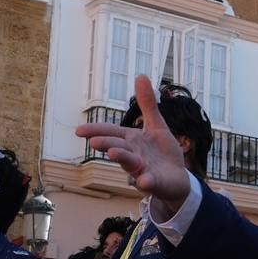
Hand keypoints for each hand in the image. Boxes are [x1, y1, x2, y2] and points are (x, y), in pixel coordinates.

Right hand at [76, 75, 191, 212]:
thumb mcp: (156, 125)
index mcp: (131, 140)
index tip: (79, 130)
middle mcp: (133, 155)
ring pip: (130, 163)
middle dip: (106, 144)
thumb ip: (147, 104)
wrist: (178, 178)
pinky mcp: (155, 183)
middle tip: (94, 141)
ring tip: (112, 154)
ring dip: (121, 158)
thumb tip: (140, 75)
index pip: (111, 133)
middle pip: (118, 147)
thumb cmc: (162, 152)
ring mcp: (143, 170)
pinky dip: (145, 182)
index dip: (96, 131)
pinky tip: (144, 181)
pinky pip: (148, 183)